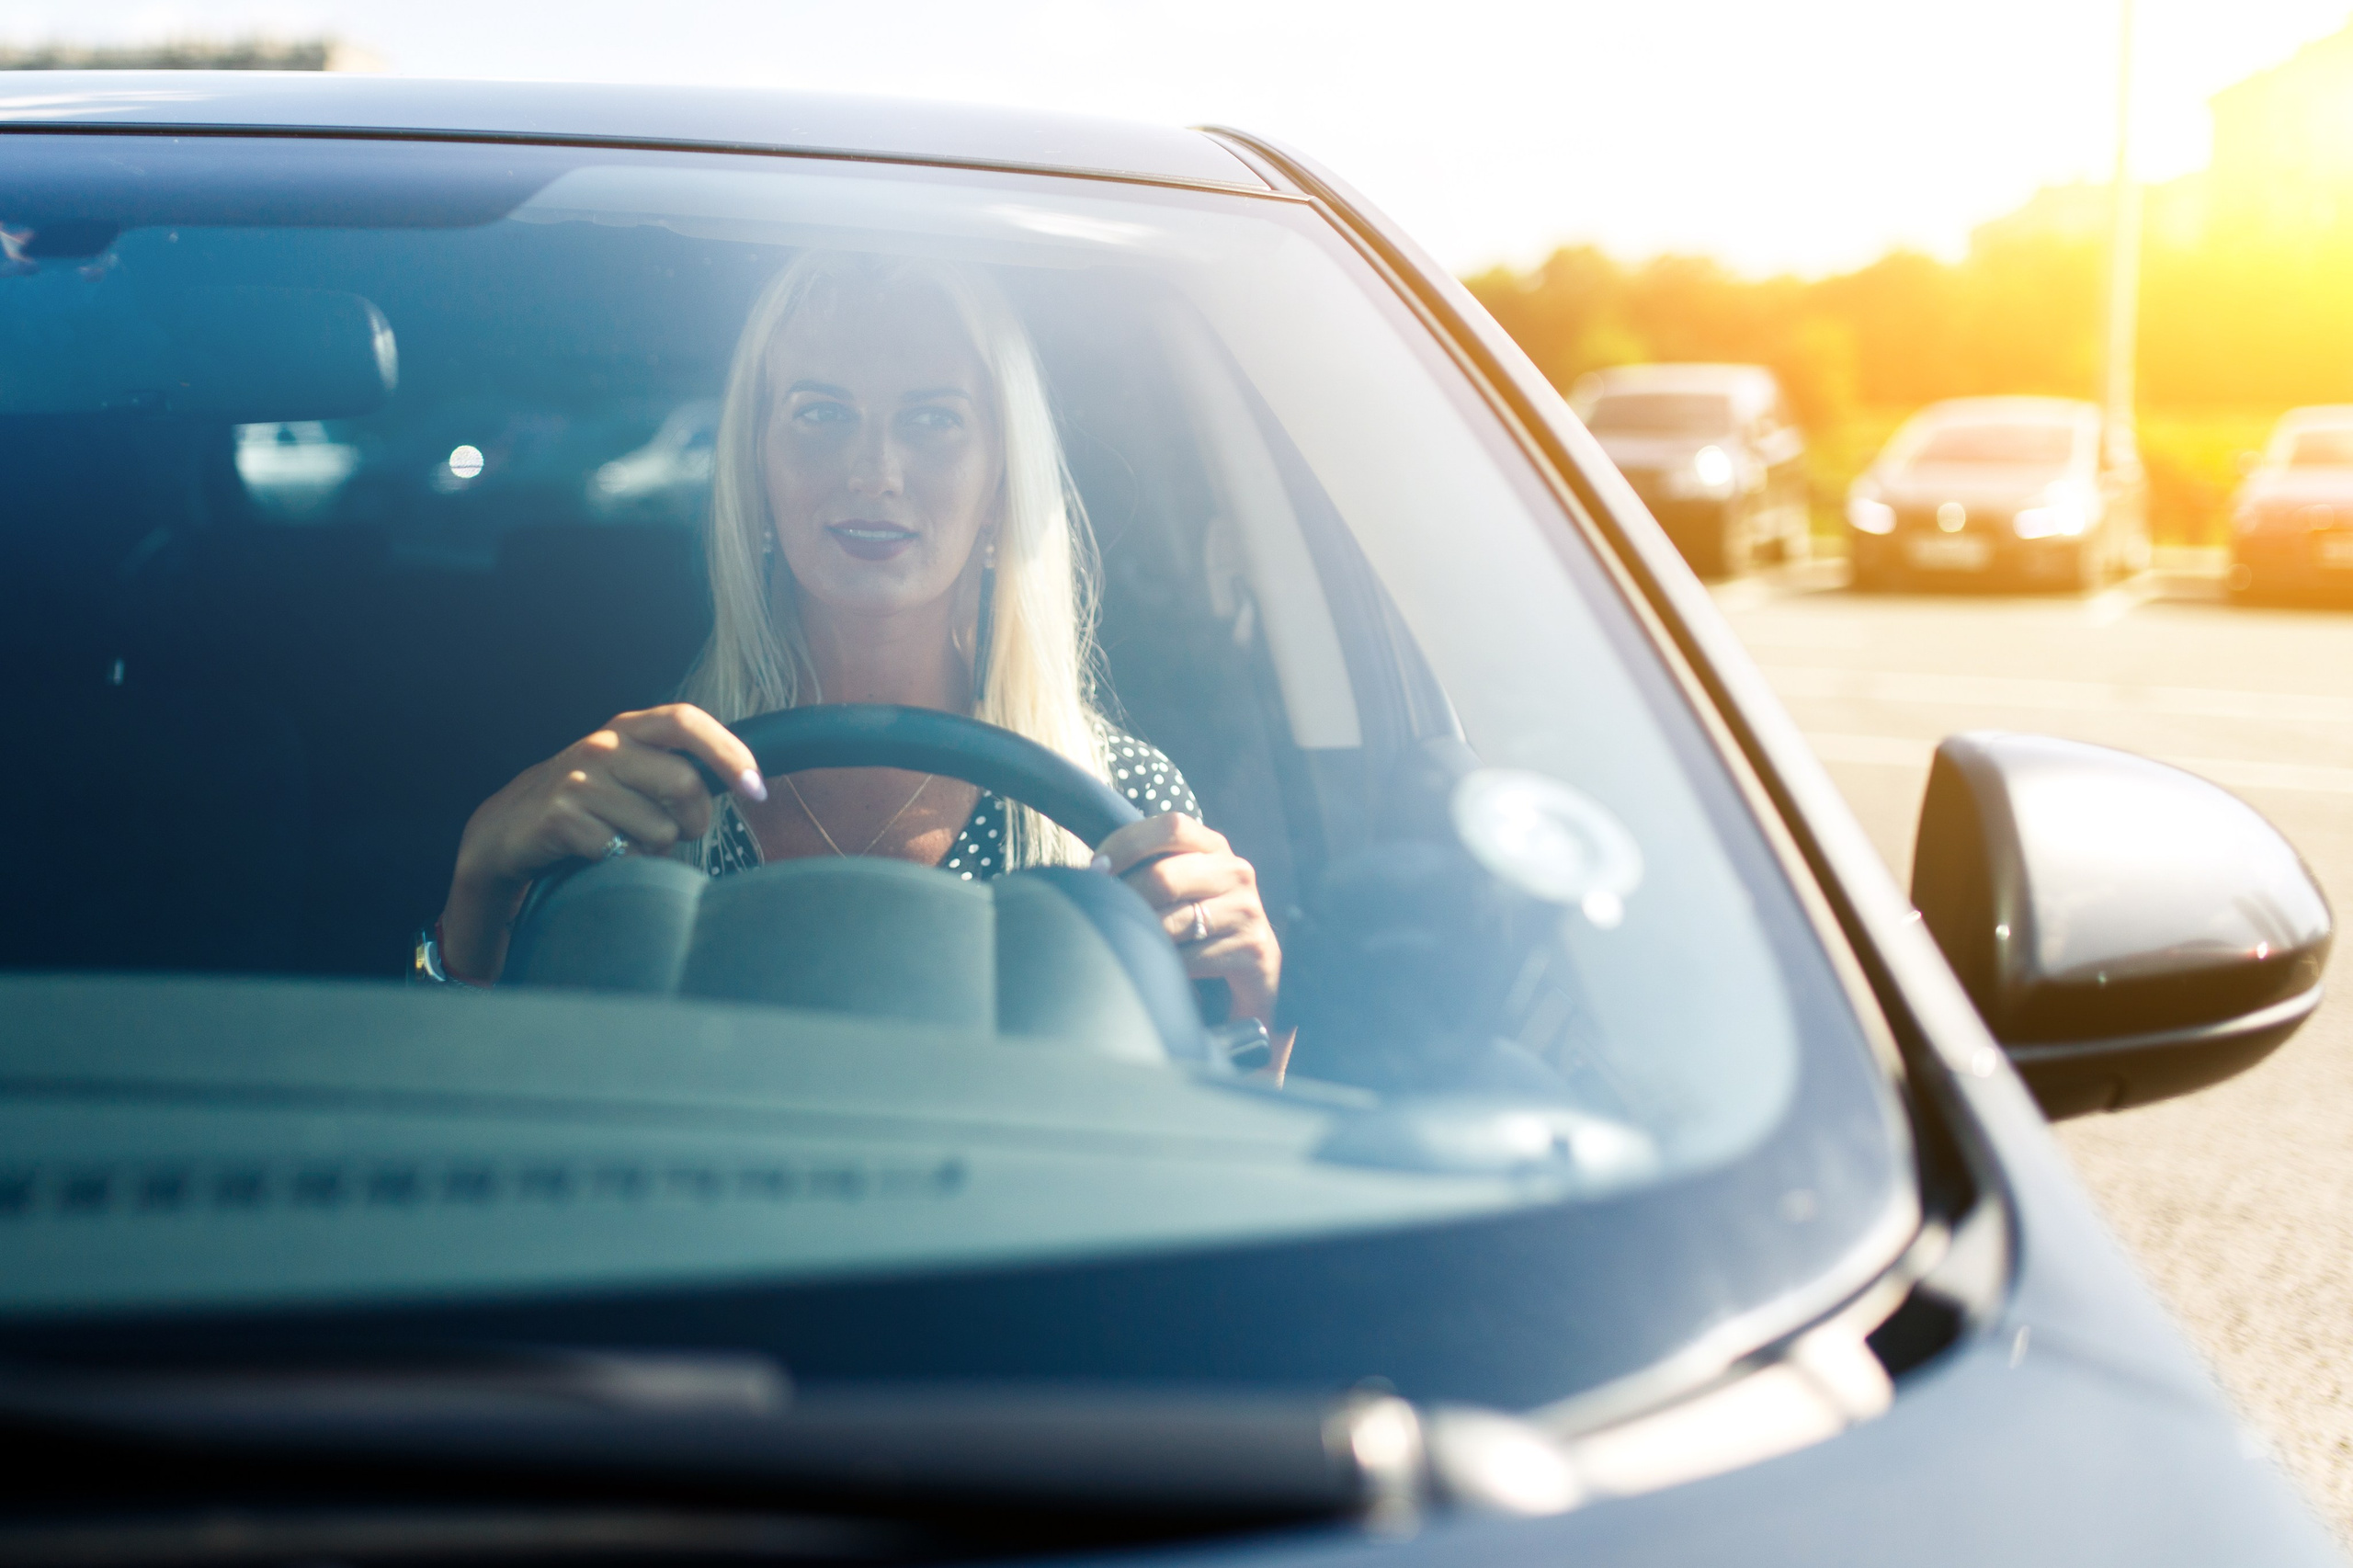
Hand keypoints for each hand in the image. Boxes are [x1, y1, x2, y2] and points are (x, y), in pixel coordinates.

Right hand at [438, 704, 765, 982]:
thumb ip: (672, 765)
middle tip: (685, 832)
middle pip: (683, 783)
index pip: (687, 722)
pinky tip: (602, 854)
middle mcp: (603, 745)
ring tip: (629, 842)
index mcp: (626, 728)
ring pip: (658, 828)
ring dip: (656, 848)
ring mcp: (580, 781)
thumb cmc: (583, 801)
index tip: (756, 789)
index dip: (729, 752)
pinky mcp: (562, 818)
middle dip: (696, 819)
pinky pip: (623, 853)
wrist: (507, 830)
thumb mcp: (625, 769)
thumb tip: (741, 779)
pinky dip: (625, 864)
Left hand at [1094, 813, 1293, 1078]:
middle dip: (1128, 899)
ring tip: (1140, 946)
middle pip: (1164, 877)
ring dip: (1146, 938)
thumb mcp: (1179, 888)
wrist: (1251, 975)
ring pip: (1173, 923)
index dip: (1127, 844)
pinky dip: (1168, 967)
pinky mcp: (1252, 949)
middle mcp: (1235, 872)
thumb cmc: (1199, 927)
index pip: (1170, 826)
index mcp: (1213, 847)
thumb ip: (1148, 870)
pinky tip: (1167, 970)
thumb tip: (1095, 873)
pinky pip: (1189, 960)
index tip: (1098, 869)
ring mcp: (1247, 910)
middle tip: (1112, 916)